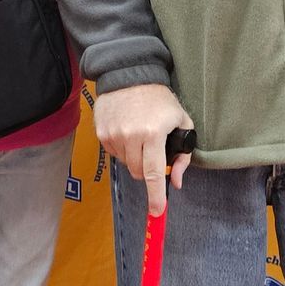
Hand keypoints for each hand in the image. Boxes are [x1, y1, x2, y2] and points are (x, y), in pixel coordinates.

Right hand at [94, 82, 193, 215]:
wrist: (130, 74)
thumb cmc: (159, 99)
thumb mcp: (181, 121)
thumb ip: (183, 155)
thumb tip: (176, 181)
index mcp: (153, 134)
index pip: (153, 173)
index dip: (155, 195)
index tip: (156, 211)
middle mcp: (130, 136)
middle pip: (139, 173)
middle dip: (148, 169)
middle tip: (153, 151)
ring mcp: (113, 134)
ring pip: (126, 164)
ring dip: (135, 158)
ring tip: (140, 136)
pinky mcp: (101, 132)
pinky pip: (114, 154)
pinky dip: (123, 149)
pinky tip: (128, 132)